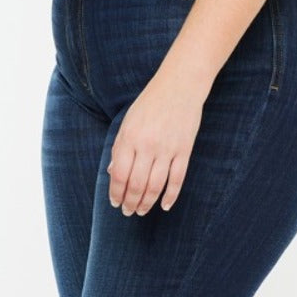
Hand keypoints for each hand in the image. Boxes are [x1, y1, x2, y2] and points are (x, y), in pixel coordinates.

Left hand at [107, 69, 205, 215]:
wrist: (180, 85)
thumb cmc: (150, 102)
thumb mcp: (128, 121)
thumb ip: (119, 147)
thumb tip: (111, 173)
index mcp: (129, 138)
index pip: (119, 174)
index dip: (116, 193)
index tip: (115, 203)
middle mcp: (147, 145)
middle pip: (136, 184)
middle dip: (130, 202)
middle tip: (128, 212)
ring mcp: (167, 149)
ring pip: (155, 186)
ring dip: (147, 203)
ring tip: (142, 211)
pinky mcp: (184, 150)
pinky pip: (177, 179)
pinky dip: (171, 195)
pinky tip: (164, 205)